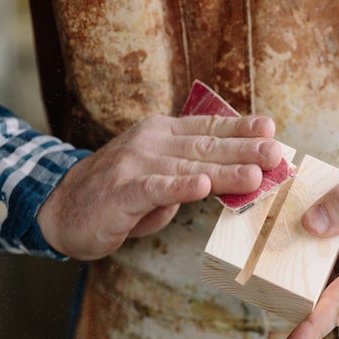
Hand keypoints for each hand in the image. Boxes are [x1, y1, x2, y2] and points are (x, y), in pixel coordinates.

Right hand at [38, 114, 280, 259]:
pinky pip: (155, 188)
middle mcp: (151, 142)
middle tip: (277, 154)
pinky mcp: (121, 192)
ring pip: (188, 166)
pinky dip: (178, 187)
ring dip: (224, 171)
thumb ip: (188, 175)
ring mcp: (134, 164)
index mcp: (162, 134)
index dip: (241, 129)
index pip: (208, 128)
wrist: (60, 209)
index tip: (272, 129)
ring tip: (255, 174)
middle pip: (206, 145)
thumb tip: (225, 179)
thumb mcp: (158, 178)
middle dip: (246, 150)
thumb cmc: (116, 195)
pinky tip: (201, 186)